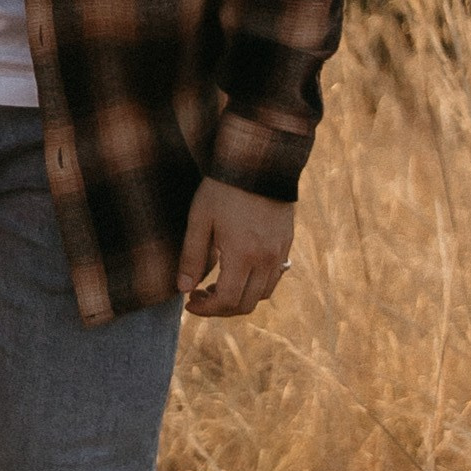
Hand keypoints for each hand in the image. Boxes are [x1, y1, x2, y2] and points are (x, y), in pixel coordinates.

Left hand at [176, 179, 294, 318]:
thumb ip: (192, 257)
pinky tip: (238, 272)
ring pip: (263, 294)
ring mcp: (279, 253)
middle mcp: (265, 260)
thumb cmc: (224, 188)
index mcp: (242, 255)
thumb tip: (183, 288)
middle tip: (199, 295)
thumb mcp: (200, 219)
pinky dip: (256, 285)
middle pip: (246, 304)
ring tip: (217, 285)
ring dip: (239, 298)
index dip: (205, 309)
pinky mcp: (286, 244)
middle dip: (220, 308)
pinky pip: (274, 277)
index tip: (188, 302)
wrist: (259, 162)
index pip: (226, 301)